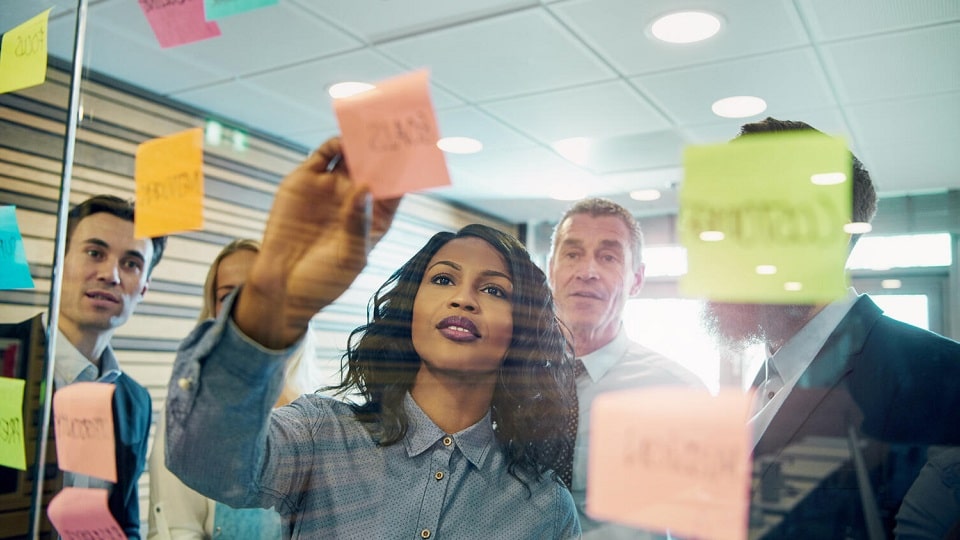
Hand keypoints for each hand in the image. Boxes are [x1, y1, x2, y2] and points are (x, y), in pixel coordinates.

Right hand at [236, 137, 400, 347]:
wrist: (282, 286)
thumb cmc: (324, 279)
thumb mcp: (351, 257)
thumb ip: (358, 223)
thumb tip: (365, 188)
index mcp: (376, 218)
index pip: (396, 189)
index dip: (407, 171)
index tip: (418, 154)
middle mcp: (355, 200)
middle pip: (376, 167)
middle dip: (386, 149)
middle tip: (397, 131)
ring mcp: (331, 188)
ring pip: (351, 156)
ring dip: (362, 142)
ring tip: (372, 129)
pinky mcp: (305, 181)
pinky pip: (323, 155)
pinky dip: (335, 143)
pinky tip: (345, 140)